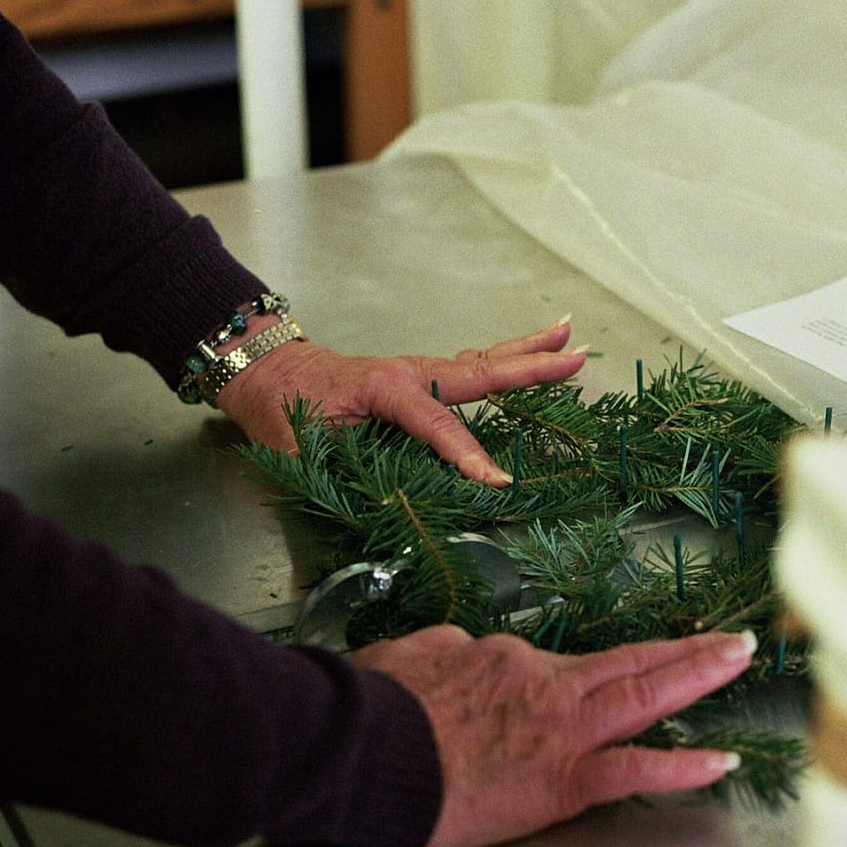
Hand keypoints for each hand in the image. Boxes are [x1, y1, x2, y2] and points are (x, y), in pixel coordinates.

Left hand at [217, 317, 584, 484]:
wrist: (269, 373)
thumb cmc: (283, 409)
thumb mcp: (302, 449)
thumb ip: (341, 474)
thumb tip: (381, 512)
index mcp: (386, 390)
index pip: (439, 428)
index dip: (468, 457)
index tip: (498, 483)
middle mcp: (412, 373)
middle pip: (482, 371)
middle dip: (531, 368)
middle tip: (577, 357)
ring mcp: (420, 371)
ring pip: (484, 361)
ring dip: (529, 351)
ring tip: (569, 334)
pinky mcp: (422, 377)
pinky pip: (472, 368)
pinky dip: (507, 359)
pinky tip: (532, 354)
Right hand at [349, 626, 756, 846]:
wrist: (364, 748)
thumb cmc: (375, 709)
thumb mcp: (407, 659)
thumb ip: (442, 654)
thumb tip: (451, 652)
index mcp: (505, 660)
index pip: (557, 666)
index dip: (582, 675)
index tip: (591, 687)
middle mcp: (546, 684)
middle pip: (628, 662)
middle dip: (685, 650)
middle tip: (731, 640)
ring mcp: (561, 730)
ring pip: (644, 694)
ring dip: (699, 674)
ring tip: (739, 661)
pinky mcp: (563, 779)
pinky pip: (635, 768)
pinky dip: (682, 765)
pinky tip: (721, 763)